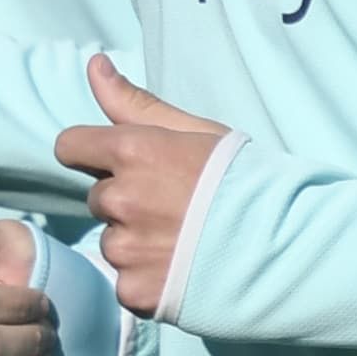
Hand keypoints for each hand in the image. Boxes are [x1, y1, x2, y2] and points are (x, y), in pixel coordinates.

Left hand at [49, 57, 227, 318]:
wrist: (286, 245)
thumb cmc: (245, 180)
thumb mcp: (196, 131)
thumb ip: (136, 103)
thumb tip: (93, 64)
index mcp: (132, 151)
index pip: (70, 147)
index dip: (92, 154)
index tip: (119, 164)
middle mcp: (121, 200)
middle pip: (98, 197)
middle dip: (126, 200)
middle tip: (175, 207)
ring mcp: (126, 249)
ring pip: (112, 241)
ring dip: (136, 242)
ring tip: (184, 242)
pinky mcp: (135, 291)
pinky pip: (125, 281)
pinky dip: (147, 279)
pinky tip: (183, 270)